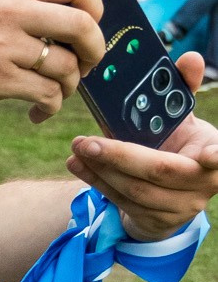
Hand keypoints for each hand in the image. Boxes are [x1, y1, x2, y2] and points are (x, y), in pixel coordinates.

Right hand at [0, 0, 103, 120]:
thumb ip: (23, 1)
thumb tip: (76, 17)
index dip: (96, 8)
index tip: (88, 28)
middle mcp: (9, 11)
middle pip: (82, 26)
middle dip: (94, 51)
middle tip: (84, 65)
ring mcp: (3, 46)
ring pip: (66, 66)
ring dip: (69, 86)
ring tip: (53, 92)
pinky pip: (46, 94)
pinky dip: (50, 107)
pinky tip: (37, 111)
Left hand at [68, 58, 217, 238]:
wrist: (170, 193)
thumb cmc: (178, 146)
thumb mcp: (183, 120)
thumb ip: (183, 90)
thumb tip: (190, 59)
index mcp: (212, 152)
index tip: (209, 154)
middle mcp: (201, 184)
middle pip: (160, 171)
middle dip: (120, 156)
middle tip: (86, 141)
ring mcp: (180, 208)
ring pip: (135, 190)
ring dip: (101, 170)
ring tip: (78, 149)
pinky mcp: (156, 222)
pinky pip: (122, 202)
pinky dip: (97, 182)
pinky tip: (79, 165)